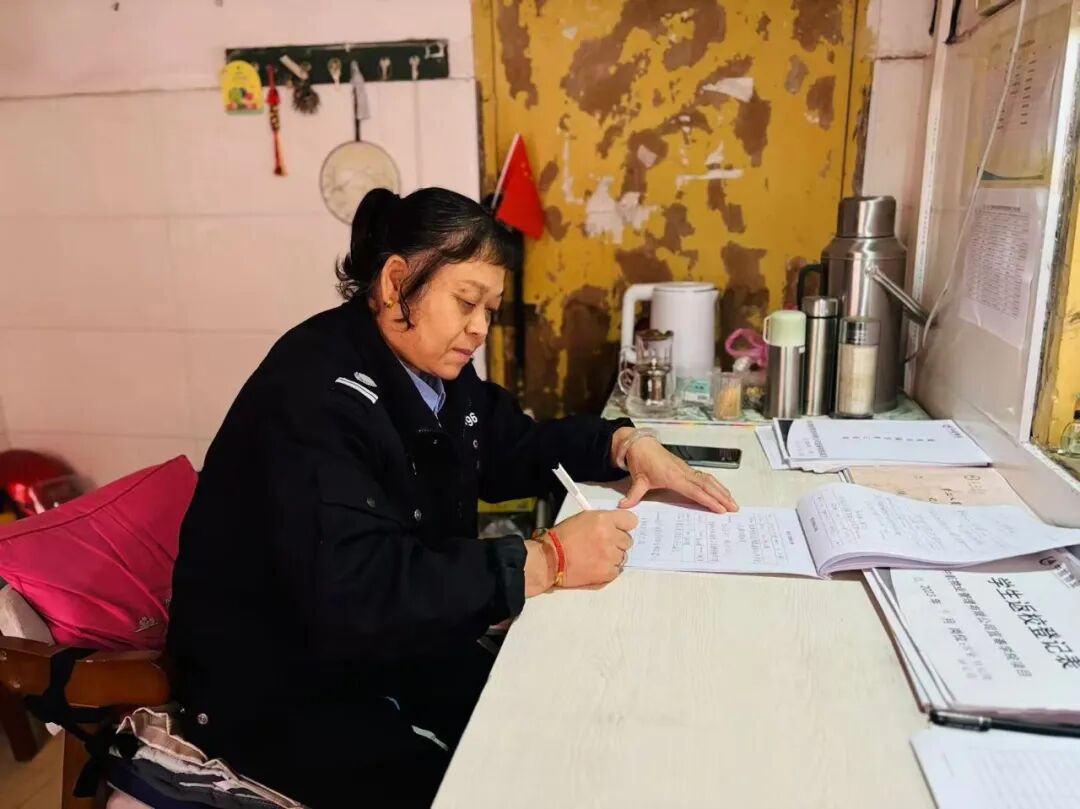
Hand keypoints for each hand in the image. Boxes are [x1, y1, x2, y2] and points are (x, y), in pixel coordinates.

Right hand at [554, 509, 637, 587]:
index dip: (624, 526)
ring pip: (623, 556)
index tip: (620, 529)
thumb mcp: (583, 518)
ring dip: (613, 557)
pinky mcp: (608, 572)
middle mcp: (610, 536)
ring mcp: (610, 555)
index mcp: (603, 519)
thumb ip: (603, 521)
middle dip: (617, 543)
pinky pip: (617, 570)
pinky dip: (608, 570)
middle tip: (602, 545)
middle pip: (628, 540)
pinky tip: (595, 567)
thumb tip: (616, 525)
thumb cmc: (562, 537)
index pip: (631, 520)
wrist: (550, 559)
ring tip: (596, 557)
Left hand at [615, 431, 737, 512]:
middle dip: (722, 497)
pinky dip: (715, 484)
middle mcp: (683, 472)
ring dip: (721, 491)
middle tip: (734, 509)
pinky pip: (704, 476)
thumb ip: (633, 495)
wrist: (640, 444)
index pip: (694, 490)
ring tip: (733, 502)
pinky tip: (722, 491)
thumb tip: (623, 506)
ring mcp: (686, 469)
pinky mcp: (686, 468)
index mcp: (673, 477)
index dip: (708, 500)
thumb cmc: (641, 461)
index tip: (720, 509)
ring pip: (708, 480)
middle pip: (707, 485)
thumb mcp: (637, 479)